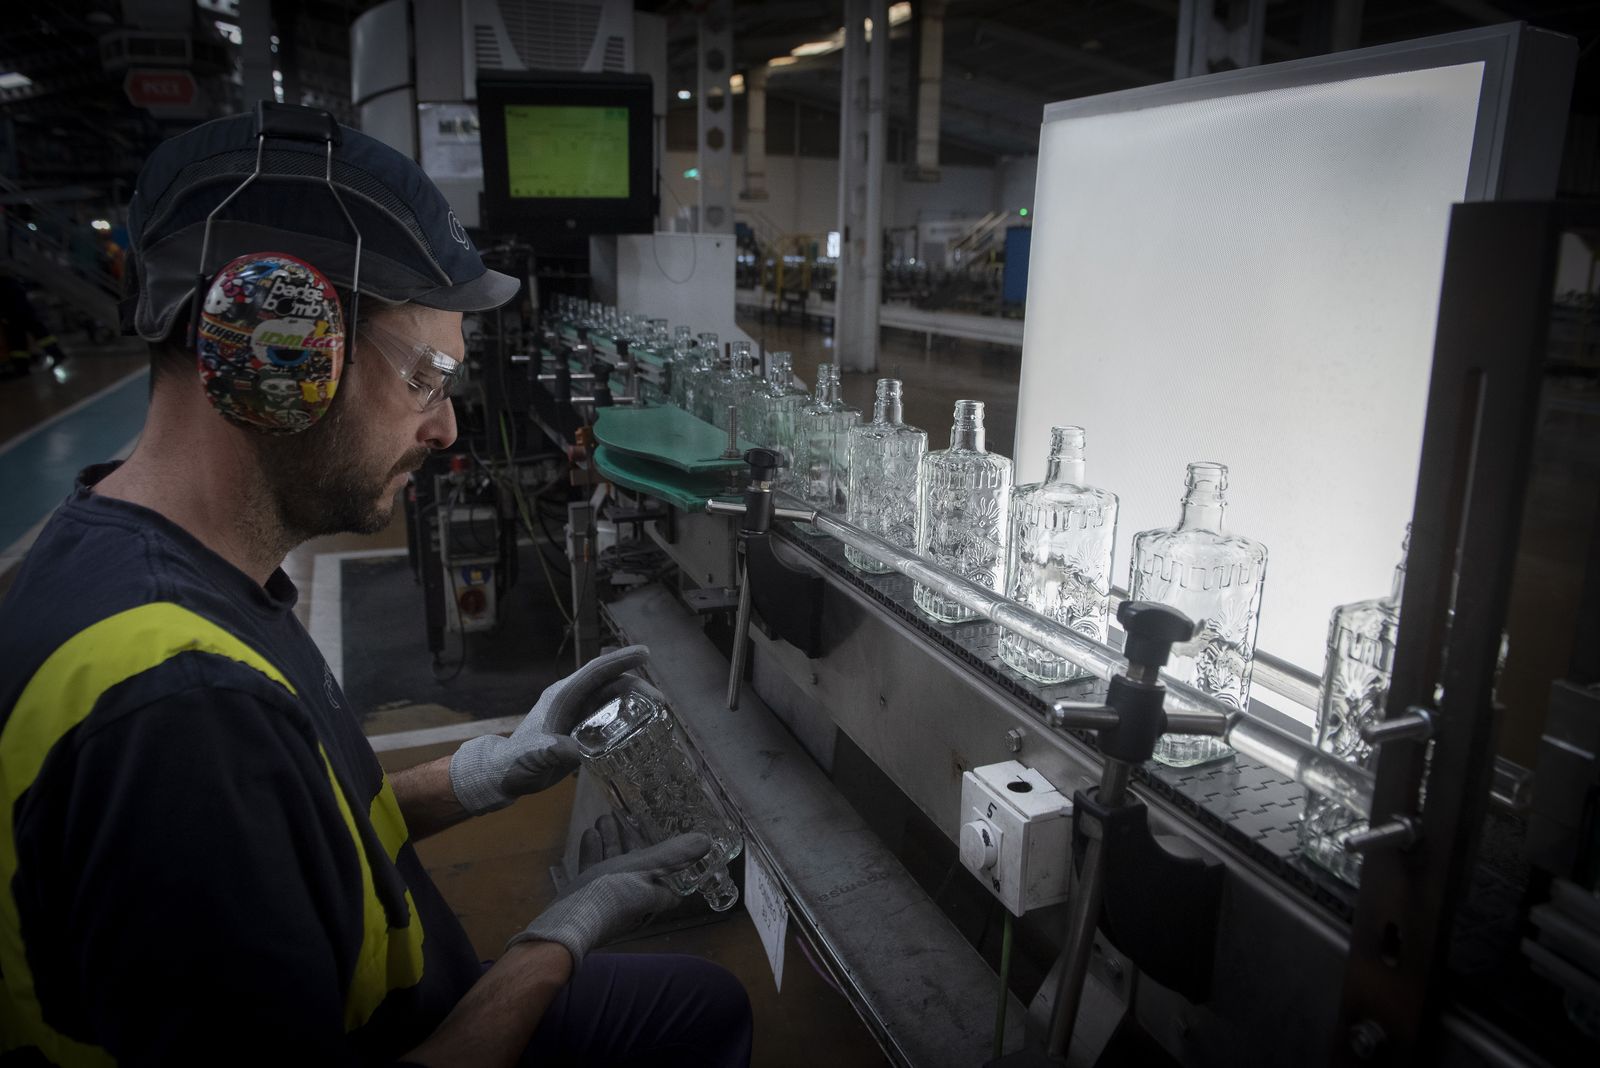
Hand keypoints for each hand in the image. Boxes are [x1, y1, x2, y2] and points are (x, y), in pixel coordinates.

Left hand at [449, 646, 650, 814]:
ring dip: (634, 702)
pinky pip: (608, 717)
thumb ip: (551, 752)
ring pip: (611, 700)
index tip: (645, 653)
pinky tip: (640, 730)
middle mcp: (572, 700)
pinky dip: (626, 718)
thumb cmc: (514, 762)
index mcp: (562, 697)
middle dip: (637, 687)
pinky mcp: (580, 729)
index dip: (620, 660)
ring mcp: (577, 714)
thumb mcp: (532, 757)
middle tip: (660, 703)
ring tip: (657, 715)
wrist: (503, 774)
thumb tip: (575, 752)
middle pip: (609, 684)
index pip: (595, 672)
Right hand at [511, 813, 710, 965]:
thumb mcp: (647, 868)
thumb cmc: (614, 892)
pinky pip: (592, 868)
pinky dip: (592, 850)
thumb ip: (675, 855)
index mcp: (651, 892)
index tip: (671, 836)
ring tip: (604, 817)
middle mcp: (631, 896)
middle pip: (636, 864)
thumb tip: (707, 841)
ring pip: (612, 863)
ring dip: (611, 840)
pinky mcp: (585, 894)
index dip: (671, 859)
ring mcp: (606, 896)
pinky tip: (589, 833)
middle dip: (632, 840)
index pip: (668, 878)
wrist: (571, 919)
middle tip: (628, 816)